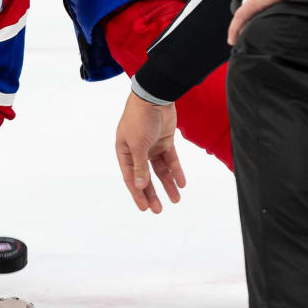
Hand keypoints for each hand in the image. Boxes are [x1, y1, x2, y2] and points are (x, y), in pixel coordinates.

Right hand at [114, 94, 184, 213]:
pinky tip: (182, 183)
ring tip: (176, 200)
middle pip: (145, 177)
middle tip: (158, 210)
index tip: (145, 208)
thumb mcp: (138, 145)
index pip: (131, 177)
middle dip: (152, 193)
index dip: (138, 193)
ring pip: (160, 170)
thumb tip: (139, 185)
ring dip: (168, 184)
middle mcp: (137, 151)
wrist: (154, 97)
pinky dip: (177, 171)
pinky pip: (171, 160)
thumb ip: (140, 166)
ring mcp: (152, 146)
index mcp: (124, 152)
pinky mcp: (165, 141)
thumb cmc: (139, 119)